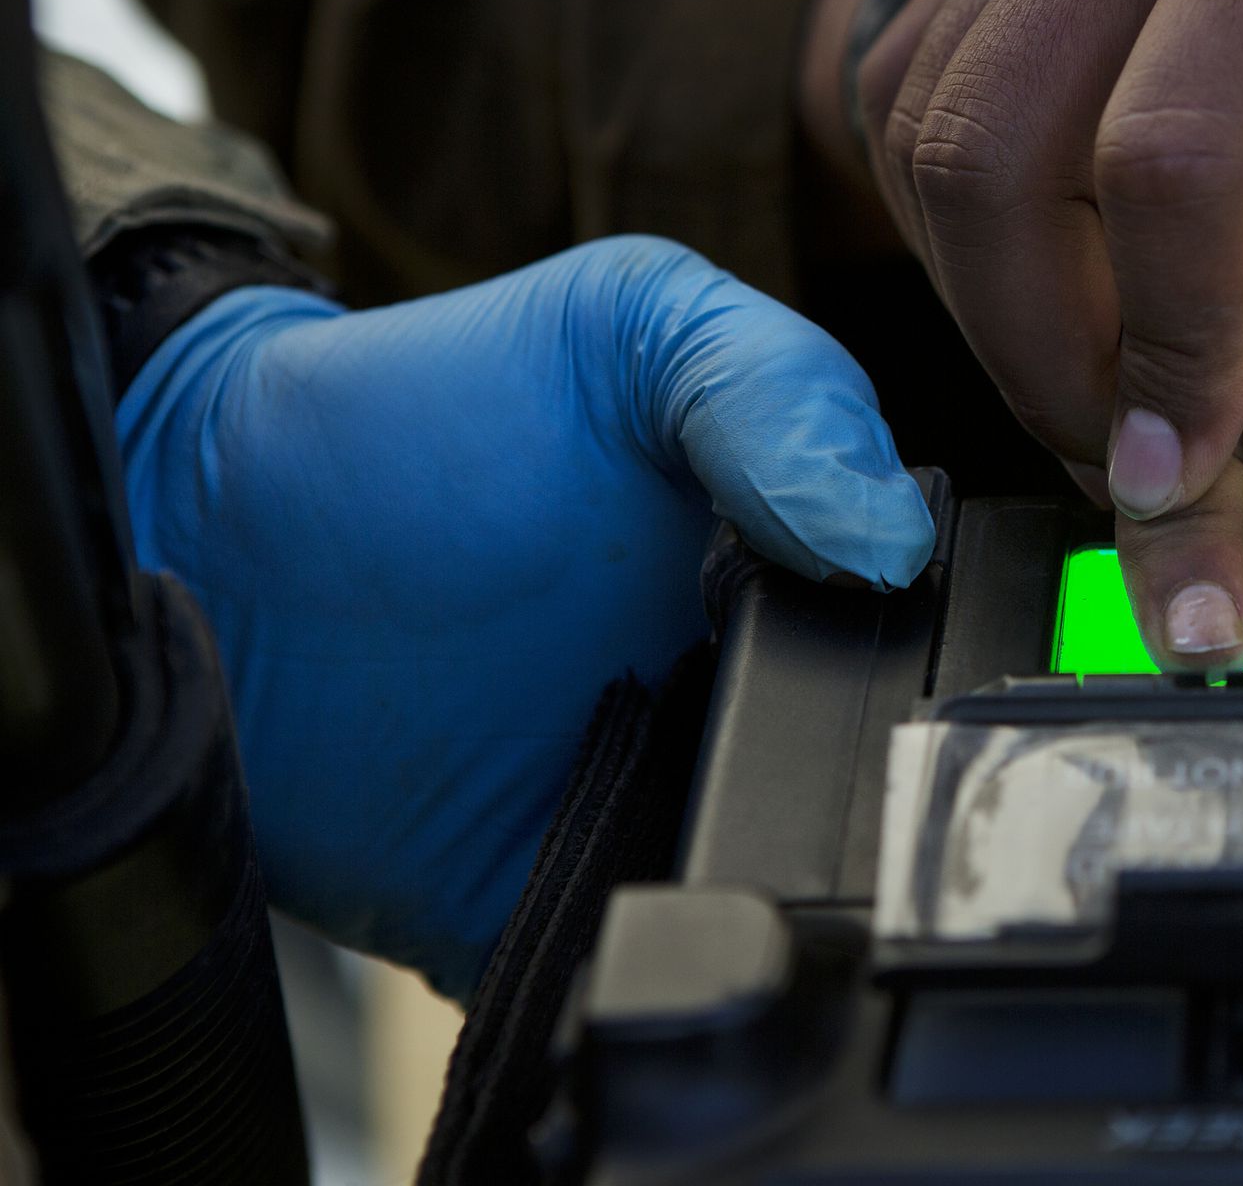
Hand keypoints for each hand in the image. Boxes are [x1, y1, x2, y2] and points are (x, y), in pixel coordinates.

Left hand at [113, 236, 933, 997]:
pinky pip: (653, 975)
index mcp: (816, 568)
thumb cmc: (435, 406)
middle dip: (888, 774)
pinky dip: (664, 965)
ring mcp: (665, 815)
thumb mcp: (630, 323)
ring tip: (711, 788)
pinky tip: (650, 895)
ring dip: (787, 870)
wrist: (221, 534)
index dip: (965, 638)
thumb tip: (890, 541)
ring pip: (794, 891)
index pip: (948, 630)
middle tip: (796, 704)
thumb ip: (781, 386)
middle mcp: (763, 701)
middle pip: (890, 778)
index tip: (913, 617)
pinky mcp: (563, 915)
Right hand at [853, 0, 1242, 666]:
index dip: (1176, 357)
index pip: (1174, 161)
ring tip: (1125, 404)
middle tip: (1156, 480)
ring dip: (1000, 305)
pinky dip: (981, 227)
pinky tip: (1086, 299)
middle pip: (991, 155)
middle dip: (1050, 362)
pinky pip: (935, 86)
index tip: (1205, 495)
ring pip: (930, 130)